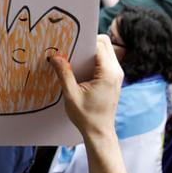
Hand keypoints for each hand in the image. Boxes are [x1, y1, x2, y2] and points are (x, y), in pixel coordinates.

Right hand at [48, 35, 127, 172]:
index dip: (84, 41)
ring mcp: (117, 74)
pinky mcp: (114, 78)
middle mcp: (116, 71)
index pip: (99, 44)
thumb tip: (55, 56)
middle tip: (70, 50)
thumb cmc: (86, 116)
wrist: (99, 132)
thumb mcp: (71, 95)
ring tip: (74, 59)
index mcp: (108, 73)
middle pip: (105, 44)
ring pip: (105, 51)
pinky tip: (80, 68)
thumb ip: (64, 73)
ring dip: (90, 52)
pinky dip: (93, 60)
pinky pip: (105, 61)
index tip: (69, 43)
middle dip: (87, 43)